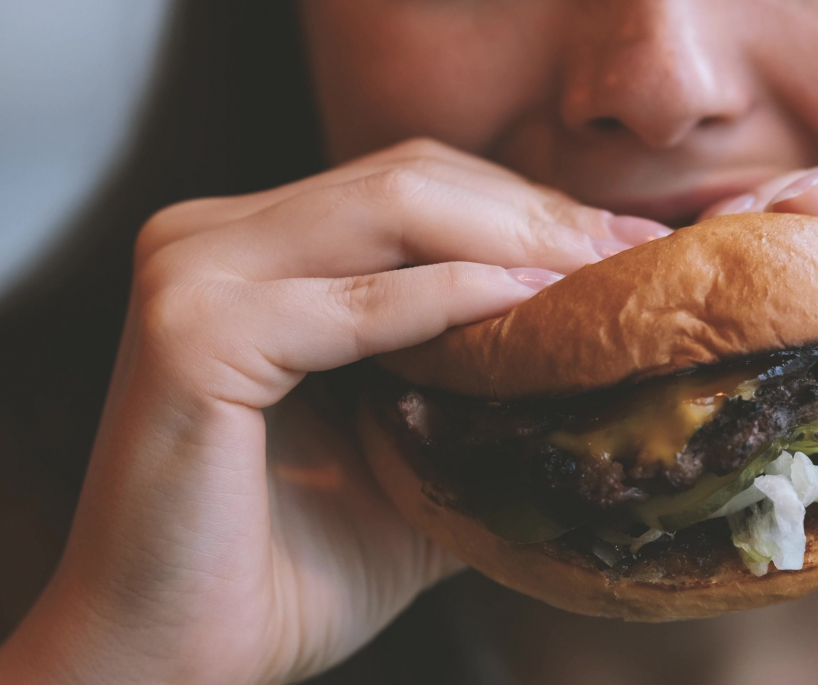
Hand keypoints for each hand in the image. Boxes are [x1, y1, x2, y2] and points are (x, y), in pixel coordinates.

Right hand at [0, 139, 669, 684]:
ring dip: (516, 242)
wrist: (178, 658)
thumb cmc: (288, 566)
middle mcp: (211, 237)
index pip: (415, 186)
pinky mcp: (193, 331)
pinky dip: (456, 299)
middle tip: (639, 257)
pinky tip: (534, 308)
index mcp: (254, 249)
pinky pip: (358, 302)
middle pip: (411, 180)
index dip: (529, 207)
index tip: (633, 247)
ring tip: (604, 279)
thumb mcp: (408, 451)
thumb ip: (477, 384)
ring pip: (392, 210)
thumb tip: (601, 356)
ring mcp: (191, 272)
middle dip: (539, 215)